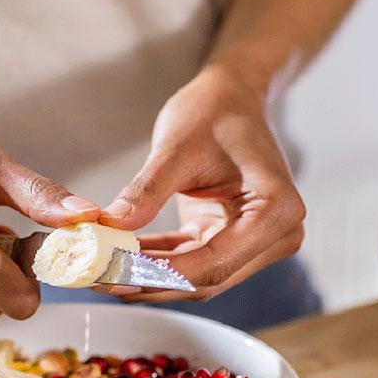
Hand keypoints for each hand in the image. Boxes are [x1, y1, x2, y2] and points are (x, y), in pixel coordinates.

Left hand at [98, 64, 304, 301]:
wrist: (233, 96)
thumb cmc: (215, 110)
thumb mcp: (176, 148)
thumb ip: (146, 191)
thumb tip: (111, 226)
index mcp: (276, 210)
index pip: (214, 262)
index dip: (161, 274)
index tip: (116, 275)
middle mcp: (277, 235)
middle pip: (207, 278)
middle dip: (150, 281)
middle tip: (100, 279)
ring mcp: (258, 242)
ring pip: (196, 277)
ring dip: (149, 276)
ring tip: (102, 272)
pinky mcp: (234, 241)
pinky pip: (191, 261)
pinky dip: (156, 262)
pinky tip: (120, 258)